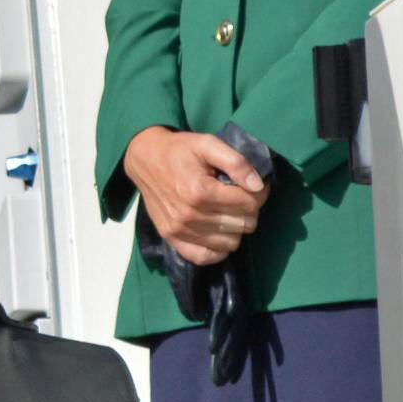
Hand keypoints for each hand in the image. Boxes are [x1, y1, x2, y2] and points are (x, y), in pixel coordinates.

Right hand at [123, 125, 267, 265]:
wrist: (144, 160)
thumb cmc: (179, 150)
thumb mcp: (208, 144)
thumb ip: (235, 162)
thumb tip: (258, 186)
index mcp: (200, 191)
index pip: (249, 204)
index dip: (258, 193)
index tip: (254, 184)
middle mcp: (190, 215)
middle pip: (244, 225)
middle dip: (249, 210)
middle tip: (240, 196)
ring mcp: (180, 231)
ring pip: (231, 243)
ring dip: (236, 228)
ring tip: (228, 211)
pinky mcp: (172, 239)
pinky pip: (206, 257)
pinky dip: (218, 248)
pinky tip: (218, 232)